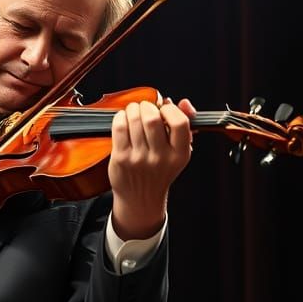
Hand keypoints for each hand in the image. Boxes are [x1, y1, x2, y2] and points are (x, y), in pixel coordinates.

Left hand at [108, 96, 195, 239]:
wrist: (141, 199)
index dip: (170, 110)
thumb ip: (184, 125)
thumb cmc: (159, 171)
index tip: (164, 110)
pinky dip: (120, 117)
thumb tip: (183, 102)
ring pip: (134, 119)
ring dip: (132, 109)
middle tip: (145, 108)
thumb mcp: (178, 152)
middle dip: (147, 106)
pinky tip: (123, 119)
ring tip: (133, 111)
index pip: (180, 123)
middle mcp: (160, 158)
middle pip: (152, 118)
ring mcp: (139, 159)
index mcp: (180, 154)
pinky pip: (119, 127)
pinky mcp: (121, 159)